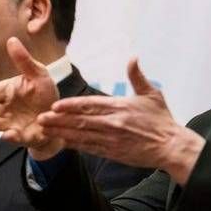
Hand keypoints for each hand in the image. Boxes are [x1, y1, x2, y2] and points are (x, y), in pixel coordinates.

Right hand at [0, 37, 62, 159]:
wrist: (58, 117)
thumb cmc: (45, 94)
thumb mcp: (38, 74)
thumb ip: (23, 60)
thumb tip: (11, 40)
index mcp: (8, 92)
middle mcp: (7, 108)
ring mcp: (13, 123)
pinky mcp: (22, 136)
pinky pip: (15, 137)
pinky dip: (11, 137)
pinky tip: (8, 134)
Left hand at [39, 59, 204, 184]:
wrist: (170, 146)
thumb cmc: (161, 119)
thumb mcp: (152, 94)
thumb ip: (137, 77)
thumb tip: (132, 57)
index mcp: (120, 107)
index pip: (90, 105)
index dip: (71, 106)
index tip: (55, 105)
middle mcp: (112, 123)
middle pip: (80, 121)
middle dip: (58, 120)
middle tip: (40, 118)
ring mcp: (110, 139)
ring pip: (80, 135)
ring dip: (60, 132)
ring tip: (43, 130)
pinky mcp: (111, 152)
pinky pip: (88, 148)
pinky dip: (73, 145)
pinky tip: (59, 142)